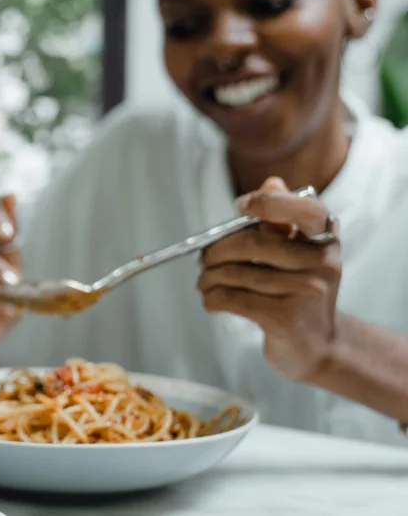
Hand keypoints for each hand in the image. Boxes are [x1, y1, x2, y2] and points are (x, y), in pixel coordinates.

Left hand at [198, 177, 341, 380]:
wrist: (318, 346)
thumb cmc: (299, 292)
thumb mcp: (298, 255)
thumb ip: (282, 221)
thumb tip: (271, 181)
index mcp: (326, 239)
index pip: (304, 209)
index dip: (268, 203)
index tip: (240, 206)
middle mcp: (323, 263)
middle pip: (253, 243)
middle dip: (216, 250)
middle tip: (201, 259)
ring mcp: (307, 291)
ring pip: (237, 273)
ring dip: (208, 278)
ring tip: (203, 282)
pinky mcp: (285, 318)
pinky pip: (233, 298)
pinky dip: (212, 298)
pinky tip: (211, 301)